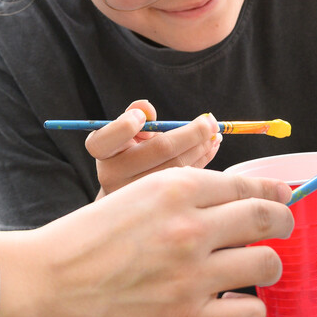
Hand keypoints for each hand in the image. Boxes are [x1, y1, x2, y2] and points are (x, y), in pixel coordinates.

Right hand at [0, 167, 292, 316]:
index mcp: (174, 188)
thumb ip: (181, 198)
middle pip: (270, 220)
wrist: (45, 285)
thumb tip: (234, 203)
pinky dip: (248, 310)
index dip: (273, 195)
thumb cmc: (83, 241)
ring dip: (266, 268)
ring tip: (249, 273)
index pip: (247, 187)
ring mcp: (192, 275)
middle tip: (278, 234)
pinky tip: (230, 306)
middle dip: (282, 225)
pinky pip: (251, 314)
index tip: (282, 200)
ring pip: (268, 264)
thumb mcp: (132, 197)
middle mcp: (190, 227)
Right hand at [87, 100, 221, 196]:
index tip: (142, 117)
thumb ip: (136, 115)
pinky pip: (187, 181)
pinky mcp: (158, 209)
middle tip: (210, 121)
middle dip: (191, 132)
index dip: (123, 126)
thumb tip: (146, 107)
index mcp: (102, 152)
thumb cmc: (129, 156)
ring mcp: (136, 197)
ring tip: (214, 134)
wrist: (127, 201)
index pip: (104, 140)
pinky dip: (202, 161)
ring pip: (179, 167)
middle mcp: (113, 176)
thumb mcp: (127, 134)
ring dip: (202, 147)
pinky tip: (211, 148)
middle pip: (160, 149)